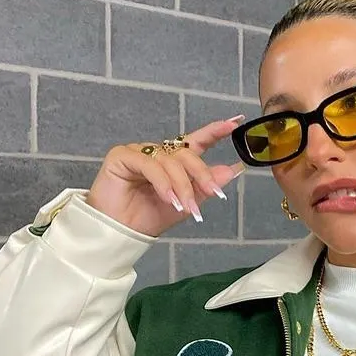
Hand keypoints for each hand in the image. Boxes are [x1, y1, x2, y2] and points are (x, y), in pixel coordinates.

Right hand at [85, 116, 245, 237]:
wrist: (121, 231)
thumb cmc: (148, 217)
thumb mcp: (186, 204)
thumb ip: (206, 187)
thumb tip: (233, 170)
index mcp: (173, 163)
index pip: (196, 142)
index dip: (214, 132)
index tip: (233, 124)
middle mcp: (158, 154)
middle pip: (186, 154)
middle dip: (202, 174)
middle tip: (214, 193)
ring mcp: (140, 152)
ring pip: (170, 161)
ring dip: (182, 186)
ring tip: (185, 207)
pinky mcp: (123, 155)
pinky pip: (150, 164)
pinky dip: (163, 182)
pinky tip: (169, 198)